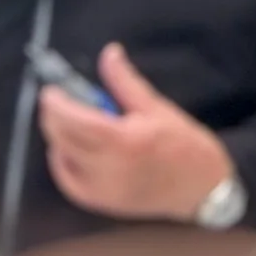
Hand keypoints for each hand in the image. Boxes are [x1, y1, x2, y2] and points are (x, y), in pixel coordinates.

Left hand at [40, 43, 233, 222]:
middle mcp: (110, 168)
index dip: (55, 104)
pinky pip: (68, 182)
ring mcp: (104, 189)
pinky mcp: (103, 203)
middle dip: (53, 117)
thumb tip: (109, 52)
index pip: (74, 120)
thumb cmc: (184, 145)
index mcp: (125, 141)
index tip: (51, 92)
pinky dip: (63, 163)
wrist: (204, 189)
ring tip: (71, 123)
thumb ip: (125, 80)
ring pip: (62, 158)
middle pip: (63, 138)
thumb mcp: (157, 107)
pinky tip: (71, 150)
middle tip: (58, 103)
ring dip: (58, 137)